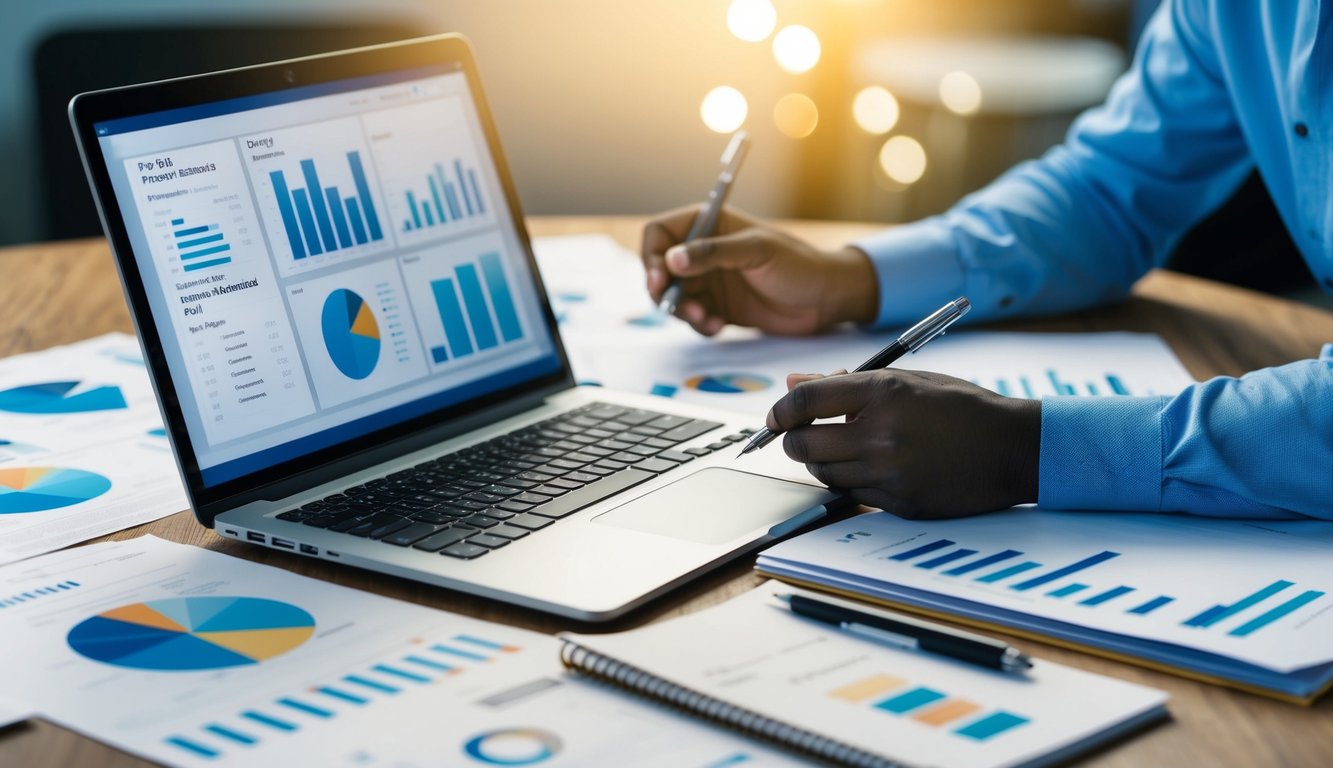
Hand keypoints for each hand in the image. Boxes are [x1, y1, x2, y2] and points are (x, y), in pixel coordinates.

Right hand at [641, 206, 877, 335]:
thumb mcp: (756, 251)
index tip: (659, 279)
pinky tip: (718, 327)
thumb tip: (672, 259)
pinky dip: (699, 325)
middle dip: (663, 290)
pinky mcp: (719, 307)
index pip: (661, 232)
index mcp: (711, 224)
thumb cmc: (799, 264)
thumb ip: (713, 253)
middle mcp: (704, 251)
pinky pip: (693, 318)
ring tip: (705, 319)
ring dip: (682, 311)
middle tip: (676, 306)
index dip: (652, 255)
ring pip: (674, 297)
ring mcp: (710, 280)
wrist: (826, 299)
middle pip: (660, 268)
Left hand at [768, 370, 1039, 517]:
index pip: (807, 402)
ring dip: (821, 463)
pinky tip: (871, 467)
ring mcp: (891, 473)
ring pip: (824, 474)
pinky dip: (851, 482)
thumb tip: (793, 382)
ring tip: (842, 448)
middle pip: (804, 445)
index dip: (781, 410)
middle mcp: (882, 434)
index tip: (776, 416)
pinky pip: (853, 495)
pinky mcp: (900, 503)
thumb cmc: (962, 407)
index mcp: (884, 393)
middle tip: (800, 435)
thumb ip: (845, 383)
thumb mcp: (907, 380)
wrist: (1014, 448)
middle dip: (793, 440)